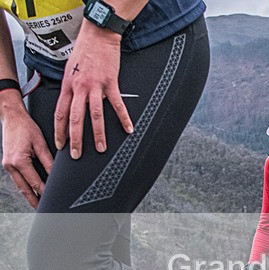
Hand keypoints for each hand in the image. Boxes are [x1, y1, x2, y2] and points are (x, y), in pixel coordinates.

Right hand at [1, 104, 50, 207]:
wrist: (11, 117)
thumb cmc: (25, 127)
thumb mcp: (40, 144)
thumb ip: (49, 161)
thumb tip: (56, 175)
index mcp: (18, 161)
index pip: (35, 183)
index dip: (45, 193)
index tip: (54, 199)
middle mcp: (10, 165)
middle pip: (25, 189)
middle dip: (35, 201)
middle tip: (45, 210)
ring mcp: (7, 165)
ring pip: (20, 186)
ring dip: (30, 196)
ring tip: (40, 204)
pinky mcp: (8, 163)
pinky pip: (18, 179)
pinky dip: (25, 187)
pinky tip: (33, 191)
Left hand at [54, 24, 133, 158]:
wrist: (98, 35)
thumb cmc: (84, 51)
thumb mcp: (69, 69)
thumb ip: (70, 87)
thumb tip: (69, 103)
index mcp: (68, 85)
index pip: (61, 113)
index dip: (60, 131)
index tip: (61, 145)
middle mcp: (79, 87)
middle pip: (76, 118)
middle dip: (75, 139)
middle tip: (77, 154)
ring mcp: (95, 85)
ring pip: (95, 115)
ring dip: (98, 134)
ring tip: (101, 148)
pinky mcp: (111, 82)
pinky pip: (117, 104)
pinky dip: (123, 118)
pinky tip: (128, 129)